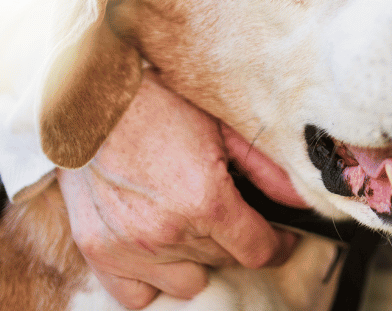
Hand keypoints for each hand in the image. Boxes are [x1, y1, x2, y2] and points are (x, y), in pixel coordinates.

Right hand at [57, 73, 306, 308]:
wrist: (91, 101)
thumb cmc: (159, 106)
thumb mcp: (222, 128)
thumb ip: (266, 170)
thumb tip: (300, 199)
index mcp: (205, 200)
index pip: (258, 251)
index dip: (278, 246)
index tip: (279, 237)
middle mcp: (168, 232)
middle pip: (225, 263)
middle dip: (235, 241)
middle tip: (228, 213)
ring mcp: (131, 247)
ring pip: (188, 282)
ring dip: (197, 260)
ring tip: (191, 227)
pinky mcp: (99, 252)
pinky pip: (138, 297)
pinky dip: (154, 281)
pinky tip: (161, 254)